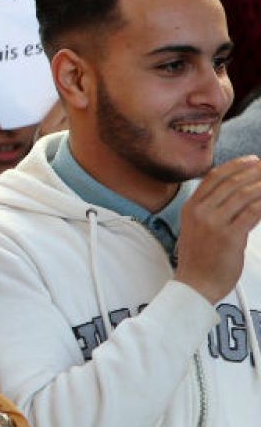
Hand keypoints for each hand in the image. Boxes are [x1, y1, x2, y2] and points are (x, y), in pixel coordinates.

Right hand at [175, 156, 260, 303]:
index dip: (236, 165)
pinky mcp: (229, 236)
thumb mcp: (197, 228)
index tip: (252, 160)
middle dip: (254, 172)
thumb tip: (238, 197)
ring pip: (243, 195)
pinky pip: (252, 213)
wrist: (195, 284)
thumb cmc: (199, 259)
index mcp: (190, 207)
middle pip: (231, 182)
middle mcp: (200, 211)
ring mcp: (214, 223)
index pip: (214, 177)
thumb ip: (211, 210)